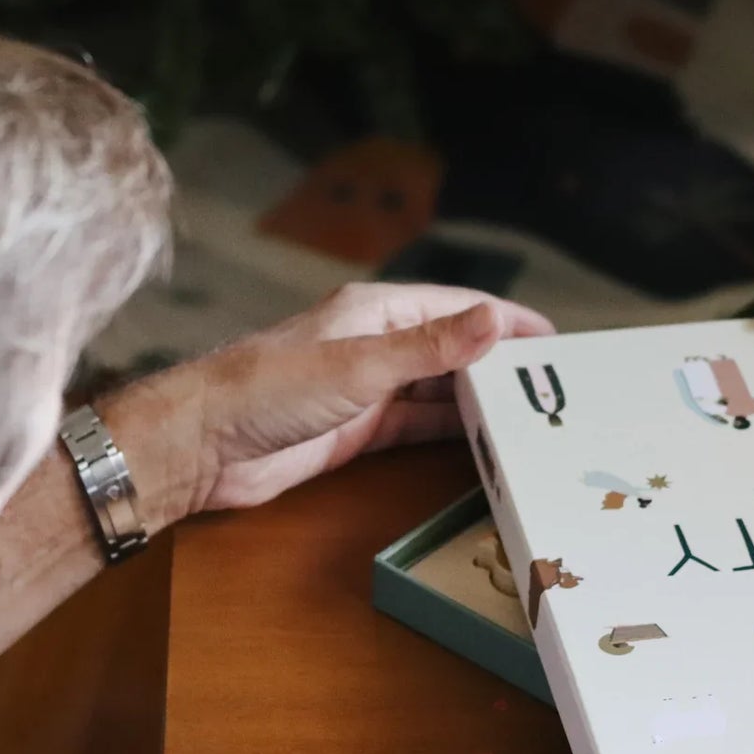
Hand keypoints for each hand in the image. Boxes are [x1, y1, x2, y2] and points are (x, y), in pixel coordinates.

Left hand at [183, 283, 553, 511]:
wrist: (202, 446)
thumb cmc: (268, 388)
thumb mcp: (360, 365)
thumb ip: (430, 347)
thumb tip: (494, 319)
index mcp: (376, 311)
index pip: (457, 308)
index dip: (505, 321)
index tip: (551, 340)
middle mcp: (375, 344)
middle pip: (451, 349)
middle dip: (498, 364)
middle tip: (552, 386)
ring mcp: (366, 389)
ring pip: (437, 390)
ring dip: (478, 400)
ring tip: (529, 415)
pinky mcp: (356, 430)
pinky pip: (417, 425)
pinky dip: (450, 430)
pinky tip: (483, 441)